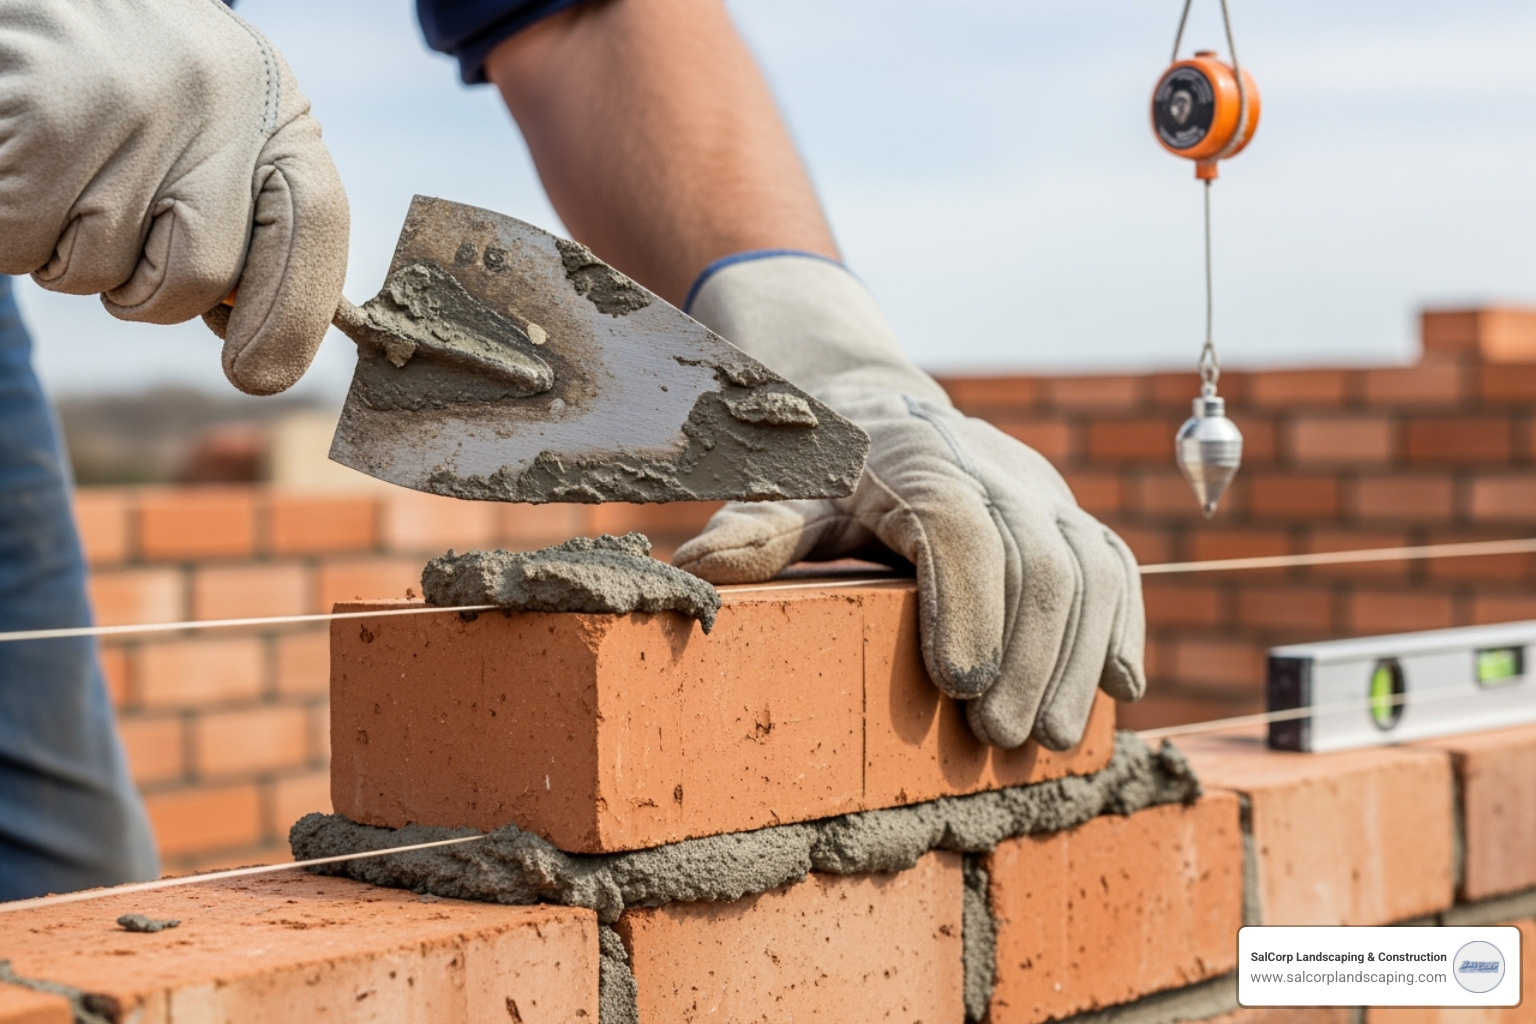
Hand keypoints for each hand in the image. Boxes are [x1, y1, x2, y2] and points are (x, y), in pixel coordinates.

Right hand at [0, 0, 348, 394]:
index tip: (253, 373)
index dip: (290, 319)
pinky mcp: (43, 121)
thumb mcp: (227, 138)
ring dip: (70, 255)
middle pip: (198, 278)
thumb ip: (251, 229)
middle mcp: (217, 108)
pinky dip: (14, 235)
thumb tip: (258, 355)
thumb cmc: (145, 88)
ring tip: (70, 178)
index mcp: (276, 117)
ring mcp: (131, 112)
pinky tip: (23, 170)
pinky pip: (22, 244)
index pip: (313, 230)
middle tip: (120, 236)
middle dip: (148, 292)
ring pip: (98, 272)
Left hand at [673, 255, 1145, 748]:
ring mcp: (1042, 491)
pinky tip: (1117, 689)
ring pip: (1090, 566)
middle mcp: (994, 467)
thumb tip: (696, 569)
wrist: (892, 416)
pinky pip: (1117, 566)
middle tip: (999, 736)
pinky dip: (1121, 628)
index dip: (966, 602)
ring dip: (1076, 657)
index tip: (958, 684)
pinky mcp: (1072, 515)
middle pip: (1037, 555)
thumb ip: (760, 531)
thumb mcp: (790, 494)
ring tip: (1049, 736)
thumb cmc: (833, 472)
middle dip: (1027, 653)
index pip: (958, 524)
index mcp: (916, 457)